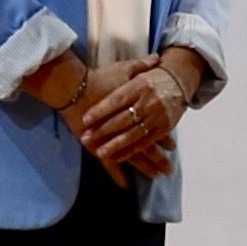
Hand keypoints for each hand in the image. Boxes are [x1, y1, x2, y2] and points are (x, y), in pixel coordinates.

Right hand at [65, 53, 187, 182]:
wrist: (73, 87)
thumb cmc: (99, 78)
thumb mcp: (123, 68)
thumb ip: (142, 66)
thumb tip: (158, 60)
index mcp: (134, 110)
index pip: (153, 127)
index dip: (164, 137)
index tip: (173, 147)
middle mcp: (126, 127)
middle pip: (146, 145)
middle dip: (159, 158)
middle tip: (170, 170)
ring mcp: (111, 137)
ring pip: (133, 157)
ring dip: (145, 168)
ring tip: (156, 177)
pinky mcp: (97, 144)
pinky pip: (109, 163)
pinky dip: (117, 174)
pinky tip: (125, 185)